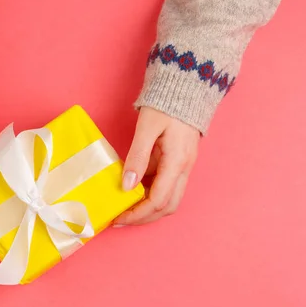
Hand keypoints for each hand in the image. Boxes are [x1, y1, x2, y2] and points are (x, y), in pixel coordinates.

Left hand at [114, 107, 199, 225]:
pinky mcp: (178, 162)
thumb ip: (137, 156)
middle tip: (120, 220)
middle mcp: (184, 169)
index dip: (138, 214)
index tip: (119, 218)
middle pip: (166, 207)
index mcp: (177, 162)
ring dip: (147, 208)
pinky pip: (165, 186)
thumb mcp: (147, 128)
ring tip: (123, 209)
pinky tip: (132, 191)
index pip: (158, 201)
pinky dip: (149, 194)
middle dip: (144, 218)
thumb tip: (127, 185)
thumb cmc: (165, 105)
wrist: (187, 87)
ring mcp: (183, 167)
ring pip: (168, 199)